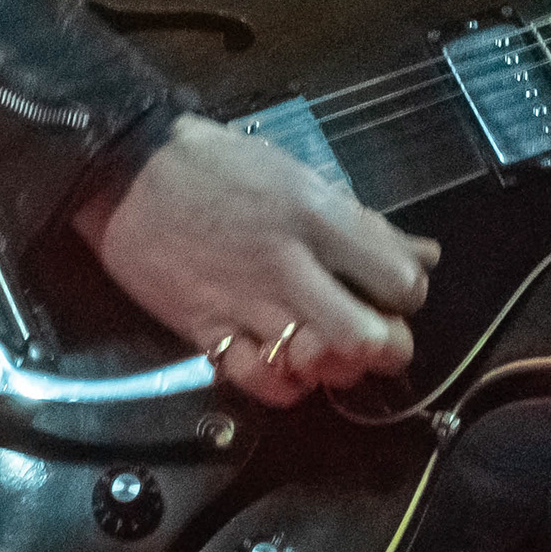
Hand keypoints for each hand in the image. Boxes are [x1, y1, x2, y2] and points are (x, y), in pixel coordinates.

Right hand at [76, 115, 440, 407]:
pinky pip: (263, 382)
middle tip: (372, 336)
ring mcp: (248, 304)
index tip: (390, 292)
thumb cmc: (218, 165)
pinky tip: (287, 367)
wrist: (125, 175)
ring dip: (336, 368)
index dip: (406, 295)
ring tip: (330, 350)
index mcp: (319, 218)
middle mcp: (291, 266)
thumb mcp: (299, 176)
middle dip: (385, 347)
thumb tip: (424, 254)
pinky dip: (285, 385)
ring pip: (322, 366)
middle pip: (370, 339)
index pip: (401, 281)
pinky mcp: (208, 332)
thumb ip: (363, 223)